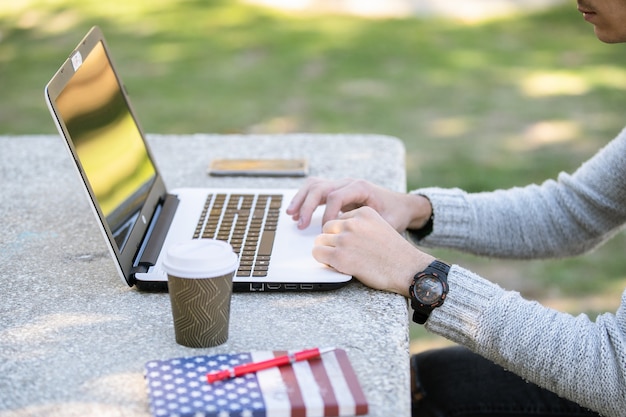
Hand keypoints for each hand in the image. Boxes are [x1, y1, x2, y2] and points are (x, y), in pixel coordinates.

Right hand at [287, 177, 431, 230]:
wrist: (402, 205)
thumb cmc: (396, 213)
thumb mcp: (389, 222)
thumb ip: (373, 228)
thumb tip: (355, 237)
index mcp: (361, 187)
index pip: (336, 196)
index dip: (327, 214)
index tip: (324, 231)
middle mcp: (349, 183)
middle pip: (321, 188)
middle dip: (308, 206)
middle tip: (301, 224)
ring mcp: (341, 185)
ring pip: (315, 185)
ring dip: (301, 199)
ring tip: (291, 215)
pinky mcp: (337, 190)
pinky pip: (316, 190)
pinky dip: (304, 199)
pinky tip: (297, 213)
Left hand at [313, 206, 434, 295]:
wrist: (408, 269)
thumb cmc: (395, 253)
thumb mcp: (379, 226)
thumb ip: (360, 225)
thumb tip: (339, 233)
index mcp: (363, 212)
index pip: (339, 218)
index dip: (342, 233)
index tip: (351, 243)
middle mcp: (353, 223)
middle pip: (327, 228)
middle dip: (332, 240)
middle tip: (343, 252)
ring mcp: (345, 239)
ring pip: (319, 241)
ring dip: (327, 251)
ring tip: (341, 260)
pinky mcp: (340, 256)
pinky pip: (317, 254)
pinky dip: (323, 261)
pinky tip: (337, 265)